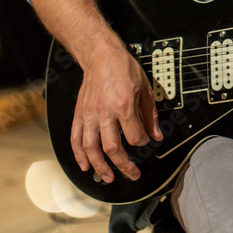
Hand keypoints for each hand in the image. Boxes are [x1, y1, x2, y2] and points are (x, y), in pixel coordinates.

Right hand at [69, 44, 162, 182]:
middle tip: (132, 174)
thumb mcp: (145, 89)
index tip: (145, 143)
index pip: (134, 136)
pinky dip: (79, 155)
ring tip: (108, 177)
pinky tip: (85, 166)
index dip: (142, 143)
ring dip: (100, 166)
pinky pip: (76, 139)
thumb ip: (150, 115)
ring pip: (92, 148)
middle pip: (112, 148)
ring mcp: (89, 115)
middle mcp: (104, 113)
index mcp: (123, 106)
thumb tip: (156, 135)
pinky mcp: (79, 114)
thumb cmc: (123, 69)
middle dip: (123, 165)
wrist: (101, 56)